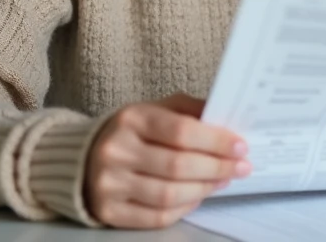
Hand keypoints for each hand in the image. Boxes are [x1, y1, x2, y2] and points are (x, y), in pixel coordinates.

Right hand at [85, 93, 250, 227]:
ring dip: (204, 189)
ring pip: (169, 194)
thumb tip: (226, 118)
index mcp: (130, 118)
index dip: (215, 141)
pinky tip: (198, 196)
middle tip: (241, 167)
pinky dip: (184, 208)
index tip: (240, 147)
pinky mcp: (109, 210)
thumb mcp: (156, 109)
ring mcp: (110, 183)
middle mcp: (116, 150)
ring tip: (223, 180)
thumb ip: (189, 110)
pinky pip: (156, 216)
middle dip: (216, 168)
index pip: (181, 131)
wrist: (84, 157)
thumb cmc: (131, 132)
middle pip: (178, 166)